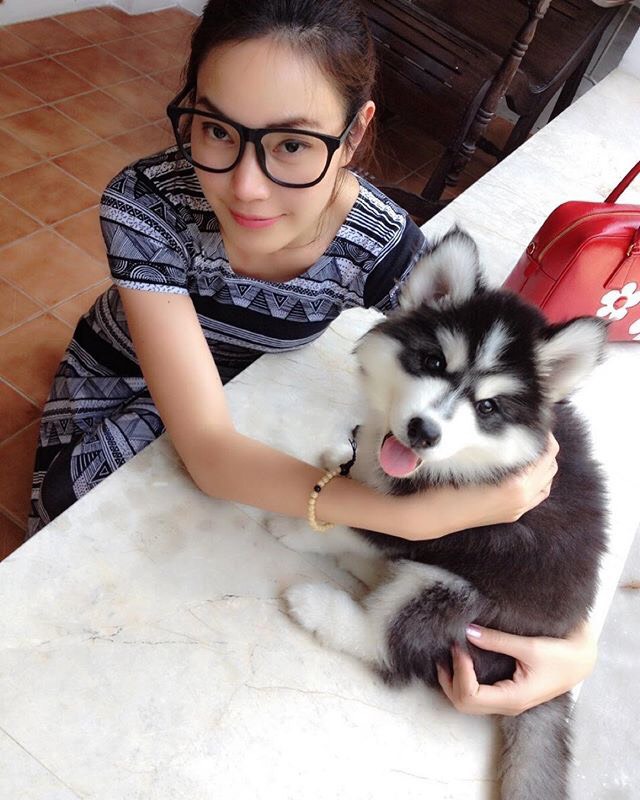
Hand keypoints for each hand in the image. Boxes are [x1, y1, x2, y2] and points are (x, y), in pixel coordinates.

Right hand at [391, 433, 558, 539]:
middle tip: (533, 433)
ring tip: (529, 450)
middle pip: (551, 466)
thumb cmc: (449, 484)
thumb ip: (498, 448)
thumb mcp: (475, 460)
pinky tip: (525, 471)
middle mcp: (523, 498)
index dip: (544, 436)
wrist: (435, 515)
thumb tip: (513, 428)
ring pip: (547, 482)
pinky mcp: (512, 515)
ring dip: (543, 465)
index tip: (535, 423)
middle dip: (546, 448)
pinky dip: (538, 481)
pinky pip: (537, 495)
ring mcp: (519, 508)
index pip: (546, 453)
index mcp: (518, 484)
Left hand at [436, 620, 596, 715]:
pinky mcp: (507, 693)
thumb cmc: (560, 655)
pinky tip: (461, 660)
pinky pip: (477, 693)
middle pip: (464, 704)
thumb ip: (497, 640)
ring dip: (453, 680)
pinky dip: (463, 679)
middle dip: (449, 679)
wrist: (581, 661)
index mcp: (513, 698)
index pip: (471, 696)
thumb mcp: (529, 646)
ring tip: (449, 654)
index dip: (459, 671)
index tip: (458, 646)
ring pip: (468, 702)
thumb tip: (467, 631)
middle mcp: (507, 705)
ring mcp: (506, 701)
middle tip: (448, 651)